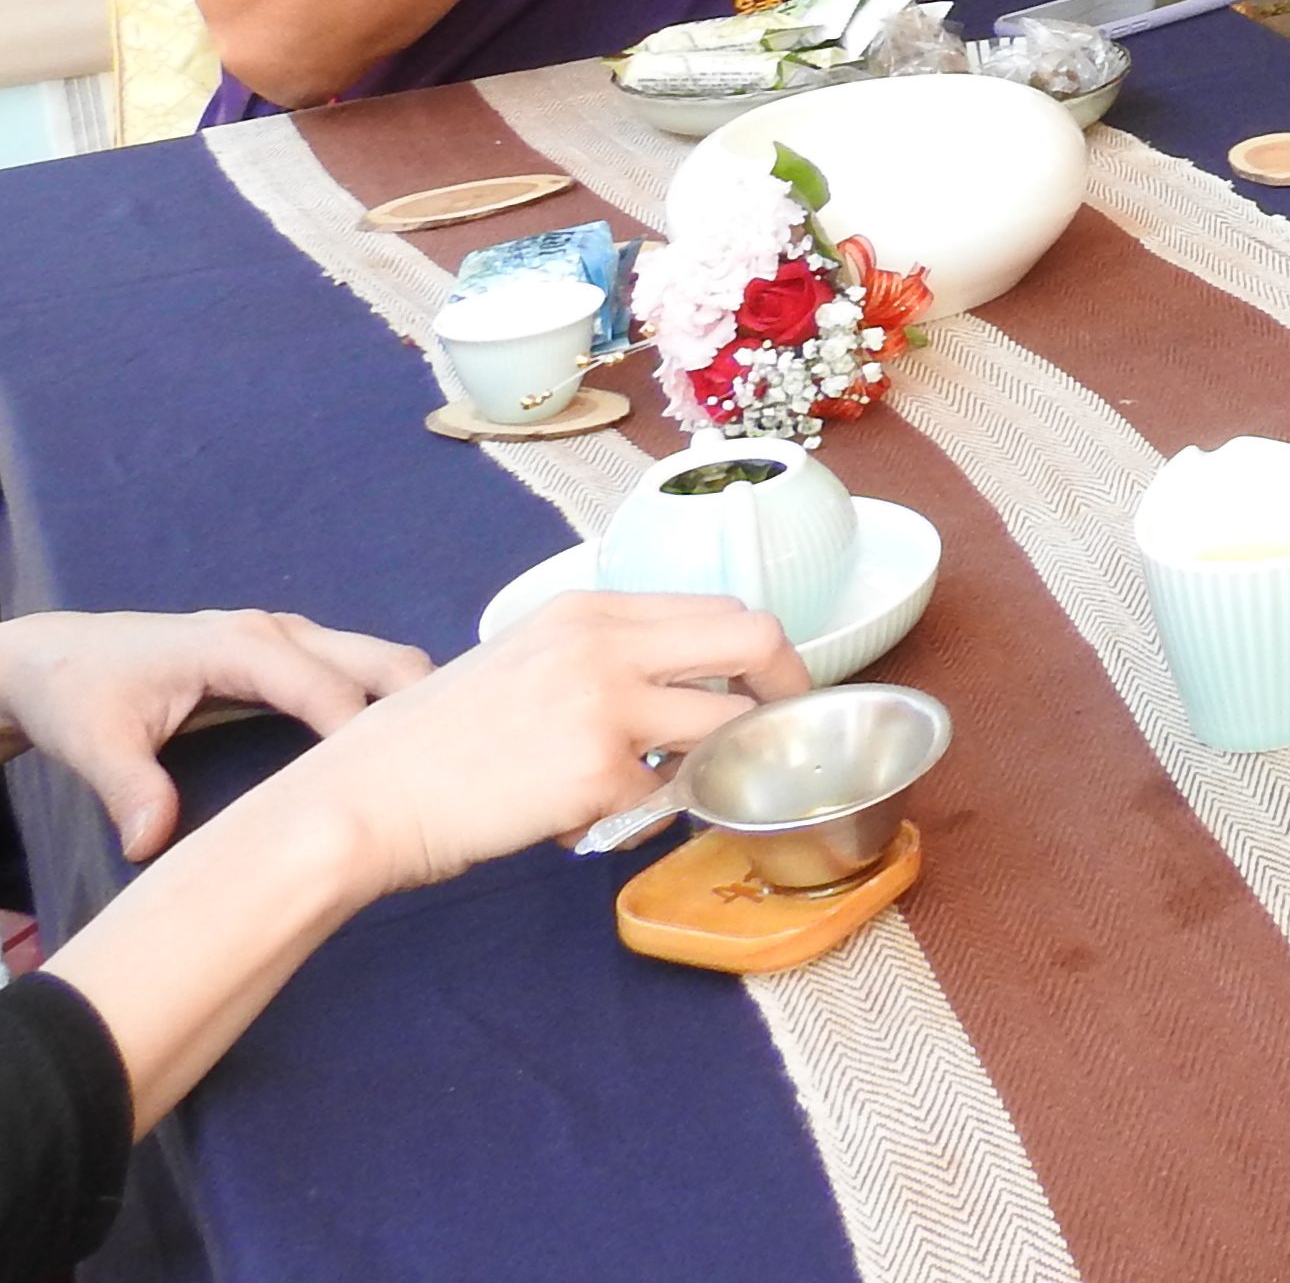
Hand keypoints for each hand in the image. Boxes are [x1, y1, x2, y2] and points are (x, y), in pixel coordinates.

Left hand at [0, 611, 429, 859]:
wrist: (56, 657)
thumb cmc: (80, 692)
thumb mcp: (94, 742)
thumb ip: (130, 789)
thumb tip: (153, 846)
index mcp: (242, 645)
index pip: (326, 686)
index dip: (361, 732)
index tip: (393, 781)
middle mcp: (280, 632)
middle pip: (377, 657)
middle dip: (423, 701)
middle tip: (459, 761)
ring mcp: (289, 639)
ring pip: (377, 660)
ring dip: (413, 701)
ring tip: (446, 757)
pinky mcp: (288, 656)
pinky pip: (356, 672)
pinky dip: (389, 701)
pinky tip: (405, 744)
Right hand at [269, 590, 800, 893]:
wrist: (364, 798)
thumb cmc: (436, 740)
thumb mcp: (527, 660)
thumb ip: (606, 658)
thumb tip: (686, 687)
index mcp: (590, 610)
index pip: (721, 609)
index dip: (759, 653)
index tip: (767, 688)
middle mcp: (607, 644)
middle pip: (754, 640)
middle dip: (785, 687)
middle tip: (779, 730)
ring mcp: (606, 707)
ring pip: (723, 729)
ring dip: (710, 764)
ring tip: (648, 789)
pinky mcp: (598, 775)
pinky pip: (661, 800)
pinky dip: (636, 818)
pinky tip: (574, 820)